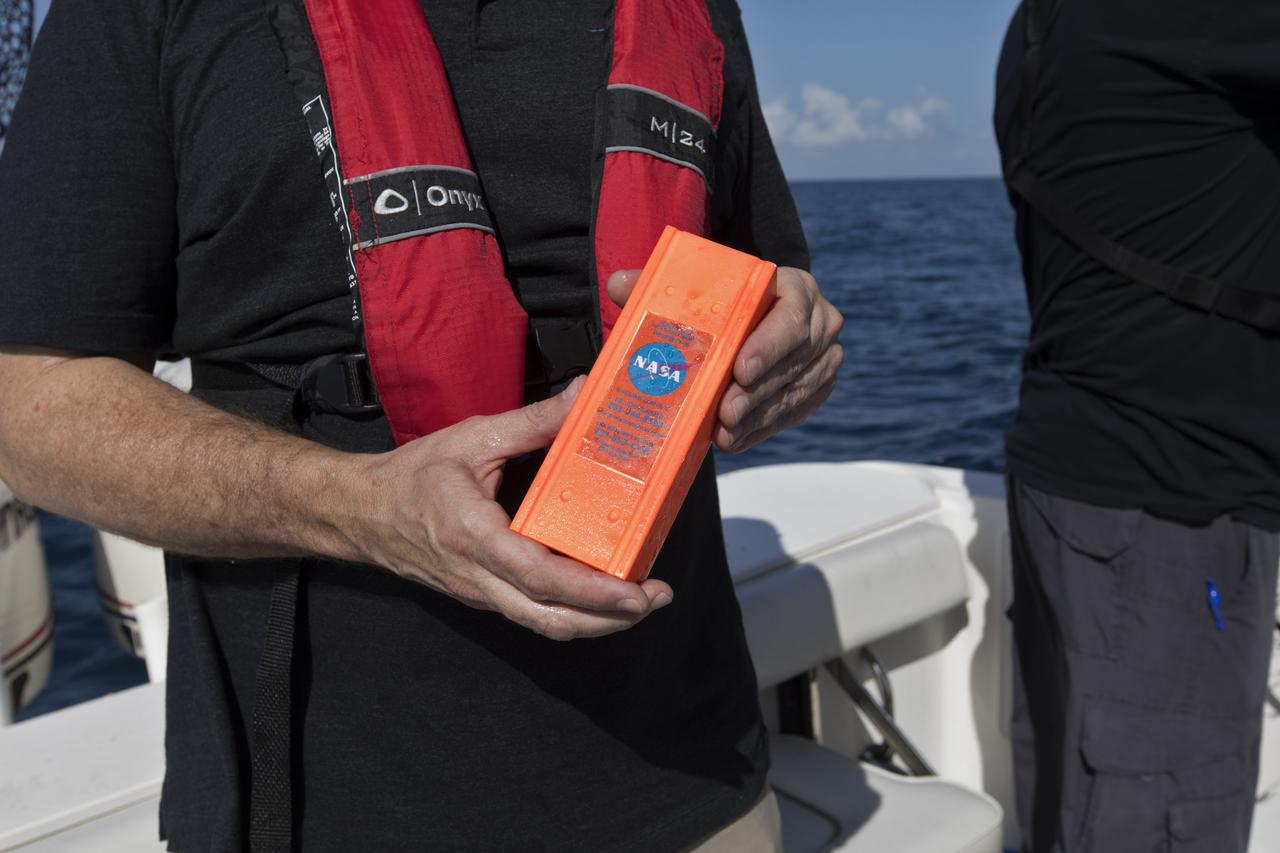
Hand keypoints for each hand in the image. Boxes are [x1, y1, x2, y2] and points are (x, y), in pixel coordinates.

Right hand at [348, 378, 672, 639]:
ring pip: (544, 624)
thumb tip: (584, 396)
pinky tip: (603, 594)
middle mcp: (477, 576)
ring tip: (641, 601)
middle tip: (656, 598)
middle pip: (551, 618)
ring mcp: (480, 593)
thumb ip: (533, 422)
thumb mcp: (473, 438)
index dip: (592, 592)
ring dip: (597, 622)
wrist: (360, 514)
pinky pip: (532, 614)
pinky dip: (573, 612)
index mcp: (472, 535)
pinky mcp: (484, 596)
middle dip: (610, 618)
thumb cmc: (411, 476)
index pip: (538, 577)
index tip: (636, 591)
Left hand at [607, 266, 842, 451]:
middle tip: (724, 414)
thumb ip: (658, 284)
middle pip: (794, 361)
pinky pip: (794, 413)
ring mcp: (823, 357)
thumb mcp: (692, 290)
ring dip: (757, 417)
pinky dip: (761, 429)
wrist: (750, 318)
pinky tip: (734, 440)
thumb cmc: (719, 302)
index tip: (739, 371)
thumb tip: (619, 284)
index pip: (790, 316)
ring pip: (795, 392)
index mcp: (794, 287)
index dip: (768, 345)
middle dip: (756, 391)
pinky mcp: (817, 387)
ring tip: (724, 432)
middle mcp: (819, 321)